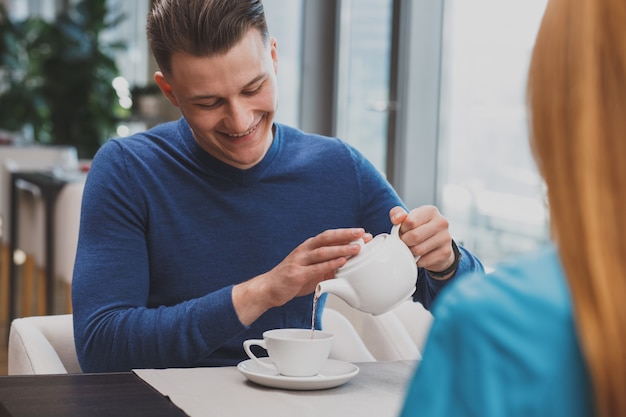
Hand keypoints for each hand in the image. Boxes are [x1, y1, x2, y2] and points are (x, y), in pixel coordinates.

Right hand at [233, 228, 371, 324]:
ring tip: (356, 248)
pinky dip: (330, 264)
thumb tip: (347, 266)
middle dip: (346, 235)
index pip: (329, 236)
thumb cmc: (291, 278)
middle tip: (362, 234)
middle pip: (327, 238)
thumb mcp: (312, 270)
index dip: (346, 233)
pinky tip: (341, 262)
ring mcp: (299, 261)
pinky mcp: (297, 274)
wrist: (268, 288)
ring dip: (341, 249)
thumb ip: (328, 267)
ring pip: (322, 251)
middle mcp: (304, 250)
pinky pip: (316, 268)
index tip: (362, 233)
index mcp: (309, 247)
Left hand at [389, 206, 455, 278]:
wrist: (437, 244)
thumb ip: (397, 214)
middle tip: (405, 242)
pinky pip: (423, 260)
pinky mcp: (446, 252)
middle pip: (414, 236)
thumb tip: (397, 219)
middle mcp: (441, 222)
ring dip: (410, 251)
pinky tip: (420, 256)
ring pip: (418, 249)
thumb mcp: (408, 218)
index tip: (403, 231)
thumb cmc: (419, 229)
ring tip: (412, 248)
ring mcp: (445, 238)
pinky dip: (417, 260)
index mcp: (430, 211)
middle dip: (405, 241)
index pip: (410, 222)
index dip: (402, 229)